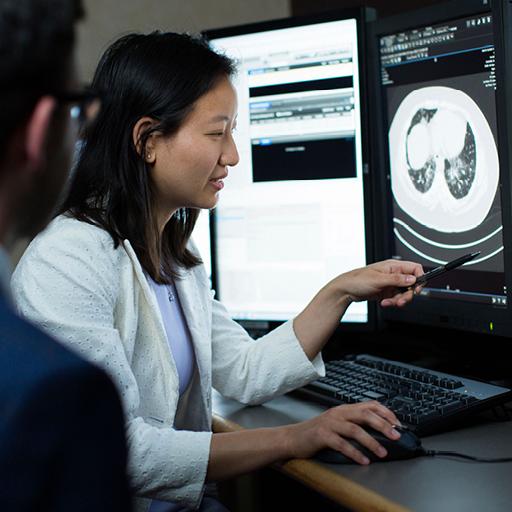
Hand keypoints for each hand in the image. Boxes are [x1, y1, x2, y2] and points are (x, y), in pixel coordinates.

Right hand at [283, 401, 401, 463]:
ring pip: (355, 429)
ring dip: (371, 441)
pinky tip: (363, 460)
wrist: (293, 438)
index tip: (398, 423)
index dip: (386, 412)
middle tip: (396, 435)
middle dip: (383, 425)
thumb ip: (354, 424)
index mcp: (344, 409)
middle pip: (365, 414)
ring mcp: (330, 423)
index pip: (369, 405)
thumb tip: (380, 432)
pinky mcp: (322, 435)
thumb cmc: (317, 433)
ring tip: (382, 453)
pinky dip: (355, 452)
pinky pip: (341, 444)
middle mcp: (338, 413)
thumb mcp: (337, 424)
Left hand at [332, 259, 423, 307]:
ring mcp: (390, 283)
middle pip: (412, 284)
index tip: (417, 289)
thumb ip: (397, 280)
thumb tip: (413, 279)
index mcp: (393, 266)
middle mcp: (394, 274)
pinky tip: (384, 303)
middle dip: (407, 295)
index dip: (419, 278)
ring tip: (388, 303)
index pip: (415, 268)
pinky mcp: (387, 292)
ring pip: (404, 293)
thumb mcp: (379, 280)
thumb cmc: (357, 280)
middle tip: (400, 301)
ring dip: (399, 300)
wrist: (346, 290)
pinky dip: (392, 302)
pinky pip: (396, 298)